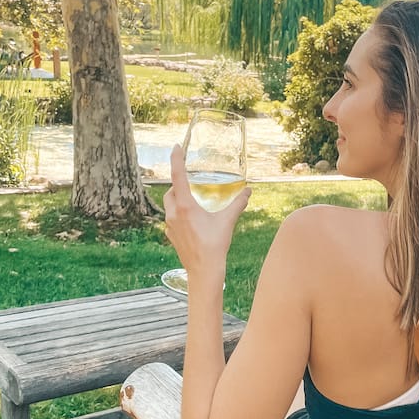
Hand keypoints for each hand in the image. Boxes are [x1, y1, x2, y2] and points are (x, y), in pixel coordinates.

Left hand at [163, 144, 250, 282]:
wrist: (204, 271)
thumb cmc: (215, 245)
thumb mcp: (228, 221)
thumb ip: (238, 203)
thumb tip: (248, 191)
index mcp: (185, 206)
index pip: (178, 176)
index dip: (176, 159)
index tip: (176, 147)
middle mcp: (173, 214)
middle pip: (170, 191)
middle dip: (178, 184)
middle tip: (190, 182)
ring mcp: (170, 226)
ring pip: (169, 205)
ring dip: (177, 199)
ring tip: (192, 201)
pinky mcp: (171, 236)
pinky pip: (171, 219)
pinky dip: (178, 214)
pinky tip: (191, 221)